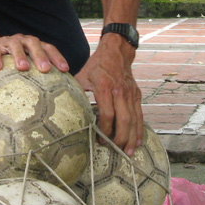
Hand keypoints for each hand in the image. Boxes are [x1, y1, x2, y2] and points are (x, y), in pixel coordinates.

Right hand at [0, 34, 69, 73]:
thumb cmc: (10, 64)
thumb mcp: (24, 66)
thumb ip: (37, 76)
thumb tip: (55, 96)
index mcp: (32, 45)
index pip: (48, 47)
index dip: (57, 57)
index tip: (65, 70)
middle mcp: (21, 41)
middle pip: (33, 43)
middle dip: (40, 56)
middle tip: (45, 69)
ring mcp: (6, 42)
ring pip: (15, 45)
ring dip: (19, 55)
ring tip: (23, 68)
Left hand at [75, 37, 142, 154]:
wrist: (117, 52)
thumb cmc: (97, 65)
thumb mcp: (82, 75)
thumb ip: (76, 91)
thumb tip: (64, 106)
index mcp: (105, 88)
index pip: (108, 114)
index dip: (105, 129)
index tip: (101, 139)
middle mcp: (119, 92)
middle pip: (123, 120)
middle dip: (120, 138)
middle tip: (116, 150)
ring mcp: (130, 94)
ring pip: (134, 119)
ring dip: (132, 137)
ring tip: (129, 152)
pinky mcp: (136, 95)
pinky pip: (140, 115)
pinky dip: (140, 129)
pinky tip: (138, 140)